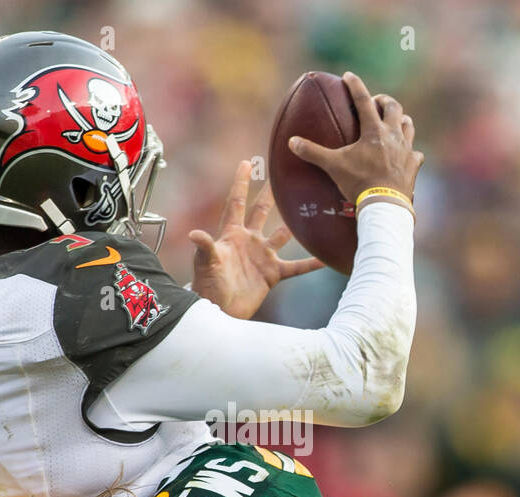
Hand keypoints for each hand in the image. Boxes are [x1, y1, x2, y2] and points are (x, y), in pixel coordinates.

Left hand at [190, 160, 322, 319]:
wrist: (220, 311)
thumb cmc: (208, 286)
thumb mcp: (206, 264)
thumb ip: (205, 247)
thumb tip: (195, 233)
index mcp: (231, 234)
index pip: (236, 203)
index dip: (240, 183)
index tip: (246, 162)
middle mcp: (249, 241)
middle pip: (261, 212)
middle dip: (270, 194)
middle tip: (281, 176)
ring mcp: (262, 256)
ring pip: (282, 235)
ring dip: (294, 225)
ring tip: (309, 210)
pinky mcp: (272, 274)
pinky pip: (296, 267)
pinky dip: (310, 264)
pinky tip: (324, 259)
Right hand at [287, 72, 422, 211]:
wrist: (384, 204)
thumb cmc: (359, 182)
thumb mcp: (333, 166)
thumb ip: (313, 152)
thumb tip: (291, 142)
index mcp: (373, 130)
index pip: (363, 100)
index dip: (355, 86)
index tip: (349, 75)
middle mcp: (393, 134)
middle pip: (393, 107)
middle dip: (384, 101)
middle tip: (376, 103)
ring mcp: (406, 149)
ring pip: (408, 125)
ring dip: (401, 120)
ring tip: (393, 122)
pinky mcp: (413, 165)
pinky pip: (416, 153)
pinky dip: (411, 151)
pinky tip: (406, 155)